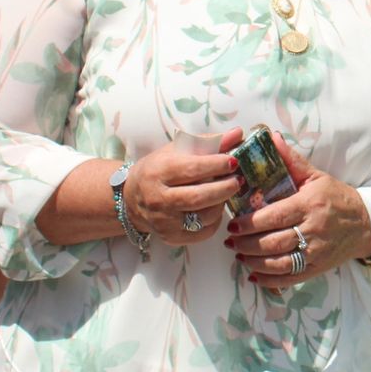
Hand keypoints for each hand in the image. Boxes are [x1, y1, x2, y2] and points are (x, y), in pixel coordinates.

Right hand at [124, 127, 244, 244]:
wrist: (132, 198)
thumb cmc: (160, 168)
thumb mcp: (179, 150)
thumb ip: (209, 141)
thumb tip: (238, 133)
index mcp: (157, 172)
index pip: (192, 169)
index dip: (216, 165)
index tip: (234, 161)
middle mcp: (158, 199)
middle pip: (199, 197)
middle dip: (225, 188)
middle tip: (238, 180)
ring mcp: (164, 222)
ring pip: (204, 217)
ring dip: (222, 203)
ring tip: (227, 191)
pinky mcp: (171, 237)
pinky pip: (204, 232)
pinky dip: (216, 219)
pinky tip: (216, 207)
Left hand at [225, 132, 370, 288]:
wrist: (366, 224)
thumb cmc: (337, 198)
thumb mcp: (316, 177)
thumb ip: (292, 160)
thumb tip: (271, 138)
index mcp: (310, 205)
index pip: (274, 217)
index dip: (250, 223)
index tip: (233, 224)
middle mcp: (313, 230)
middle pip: (272, 242)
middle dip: (246, 243)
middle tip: (230, 240)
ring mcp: (316, 252)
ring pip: (278, 263)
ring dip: (253, 261)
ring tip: (239, 254)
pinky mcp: (318, 268)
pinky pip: (289, 278)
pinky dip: (268, 279)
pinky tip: (254, 274)